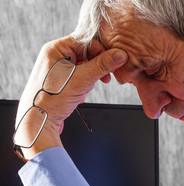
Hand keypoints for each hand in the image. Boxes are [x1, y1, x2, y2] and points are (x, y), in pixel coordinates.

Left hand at [16, 35, 127, 159]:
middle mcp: (55, 57)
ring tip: (83, 90)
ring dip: (89, 79)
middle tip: (103, 78)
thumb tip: (119, 55)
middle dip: (95, 69)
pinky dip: (84, 86)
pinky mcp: (61, 82)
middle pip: (86, 55)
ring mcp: (58, 70)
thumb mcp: (81, 79)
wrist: (39, 121)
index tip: (112, 63)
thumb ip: (102, 65)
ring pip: (85, 68)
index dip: (100, 52)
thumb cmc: (51, 99)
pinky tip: (79, 95)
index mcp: (55, 49)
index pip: (85, 42)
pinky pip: (80, 78)